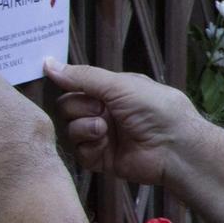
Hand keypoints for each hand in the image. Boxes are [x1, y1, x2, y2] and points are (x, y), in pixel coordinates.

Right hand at [46, 58, 200, 186]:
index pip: (77, 84)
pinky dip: (89, 145)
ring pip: (71, 129)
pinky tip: (103, 142)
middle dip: (79, 106)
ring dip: (83, 126)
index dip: (67, 83)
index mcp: (113, 90)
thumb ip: (83, 76)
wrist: (175, 147)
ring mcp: (104, 136)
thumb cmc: (156, 109)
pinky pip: (80, 152)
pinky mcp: (103, 159)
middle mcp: (107, 112)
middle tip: (100, 109)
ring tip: (104, 128)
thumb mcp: (119, 85)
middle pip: (68, 106)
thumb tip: (48, 63)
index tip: (51, 77)